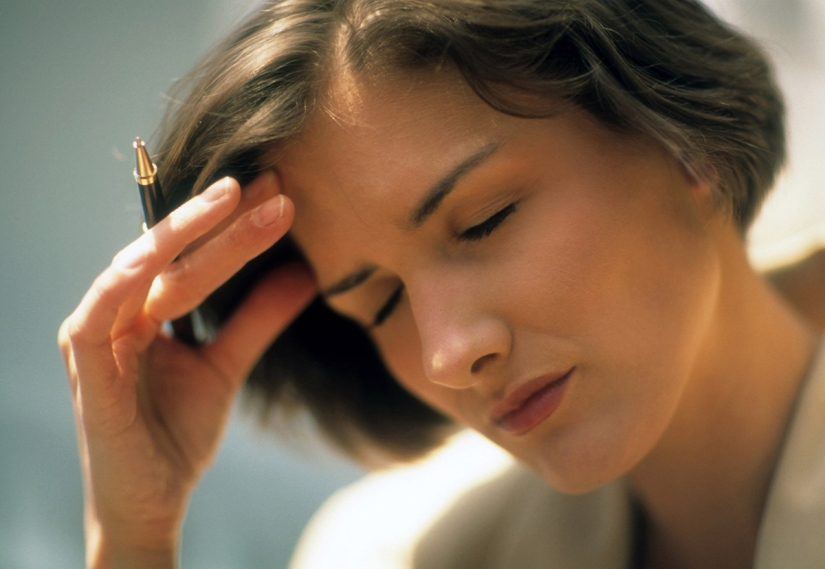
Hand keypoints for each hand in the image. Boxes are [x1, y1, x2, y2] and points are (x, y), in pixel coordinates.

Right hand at [58, 173, 315, 567]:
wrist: (153, 499)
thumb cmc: (177, 431)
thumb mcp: (227, 365)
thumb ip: (257, 318)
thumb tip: (305, 271)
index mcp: (145, 308)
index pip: (193, 253)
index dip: (236, 223)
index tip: (283, 193)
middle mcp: (119, 310)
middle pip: (174, 251)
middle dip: (224, 216)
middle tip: (273, 181)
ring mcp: (97, 331)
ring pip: (142, 265)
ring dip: (187, 230)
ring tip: (234, 195)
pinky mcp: (84, 360)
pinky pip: (101, 307)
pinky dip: (129, 273)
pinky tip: (162, 248)